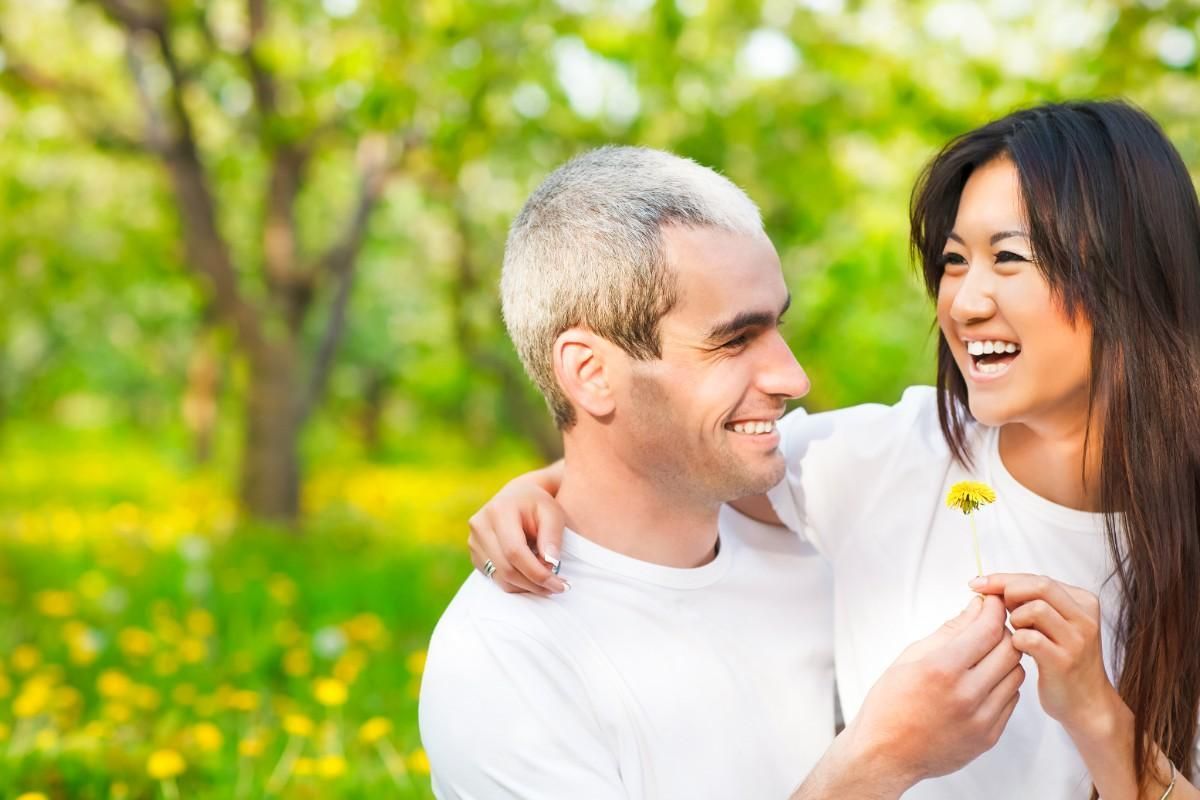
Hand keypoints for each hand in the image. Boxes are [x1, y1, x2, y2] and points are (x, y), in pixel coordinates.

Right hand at [467, 465, 567, 595]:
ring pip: (500, 578)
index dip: (537, 573)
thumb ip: (552, 536)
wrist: (518, 495)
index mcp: (499, 511)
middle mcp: (480, 525)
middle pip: (506, 569)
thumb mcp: (553, 513)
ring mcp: (473, 540)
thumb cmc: (539, 504)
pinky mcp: (474, 553)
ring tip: (547, 580)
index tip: (560, 585)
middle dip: (534, 584)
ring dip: (526, 586)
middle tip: (557, 587)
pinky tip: (531, 573)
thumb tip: (551, 564)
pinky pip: (495, 578)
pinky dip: (516, 582)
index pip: (515, 552)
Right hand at [845, 596, 1024, 789]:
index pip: (988, 628)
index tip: (992, 602)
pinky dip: (1001, 685)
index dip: (994, 609)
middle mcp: (966, 694)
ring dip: (1004, 659)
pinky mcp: (988, 736)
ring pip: (1015, 674)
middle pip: (1009, 649)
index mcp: (942, 669)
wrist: (885, 754)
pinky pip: (1011, 700)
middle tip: (987, 627)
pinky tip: (981, 682)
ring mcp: (981, 719)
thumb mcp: (910, 657)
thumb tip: (975, 608)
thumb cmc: (890, 704)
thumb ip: (949, 631)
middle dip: (1002, 631)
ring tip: (983, 657)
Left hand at [970, 573, 1119, 735]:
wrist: (1086, 703)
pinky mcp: (1064, 661)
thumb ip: (1032, 602)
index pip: (1038, 578)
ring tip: (1016, 633)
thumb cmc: (1061, 659)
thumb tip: (992, 585)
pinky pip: (1029, 638)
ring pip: (1036, 609)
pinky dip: (1016, 640)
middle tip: (995, 608)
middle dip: (1009, 592)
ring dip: (1015, 619)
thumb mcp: (1053, 624)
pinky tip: (1019, 649)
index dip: (1004, 579)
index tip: (979, 583)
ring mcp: (1077, 640)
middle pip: (1040, 586)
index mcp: (1082, 602)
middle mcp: (1084, 618)